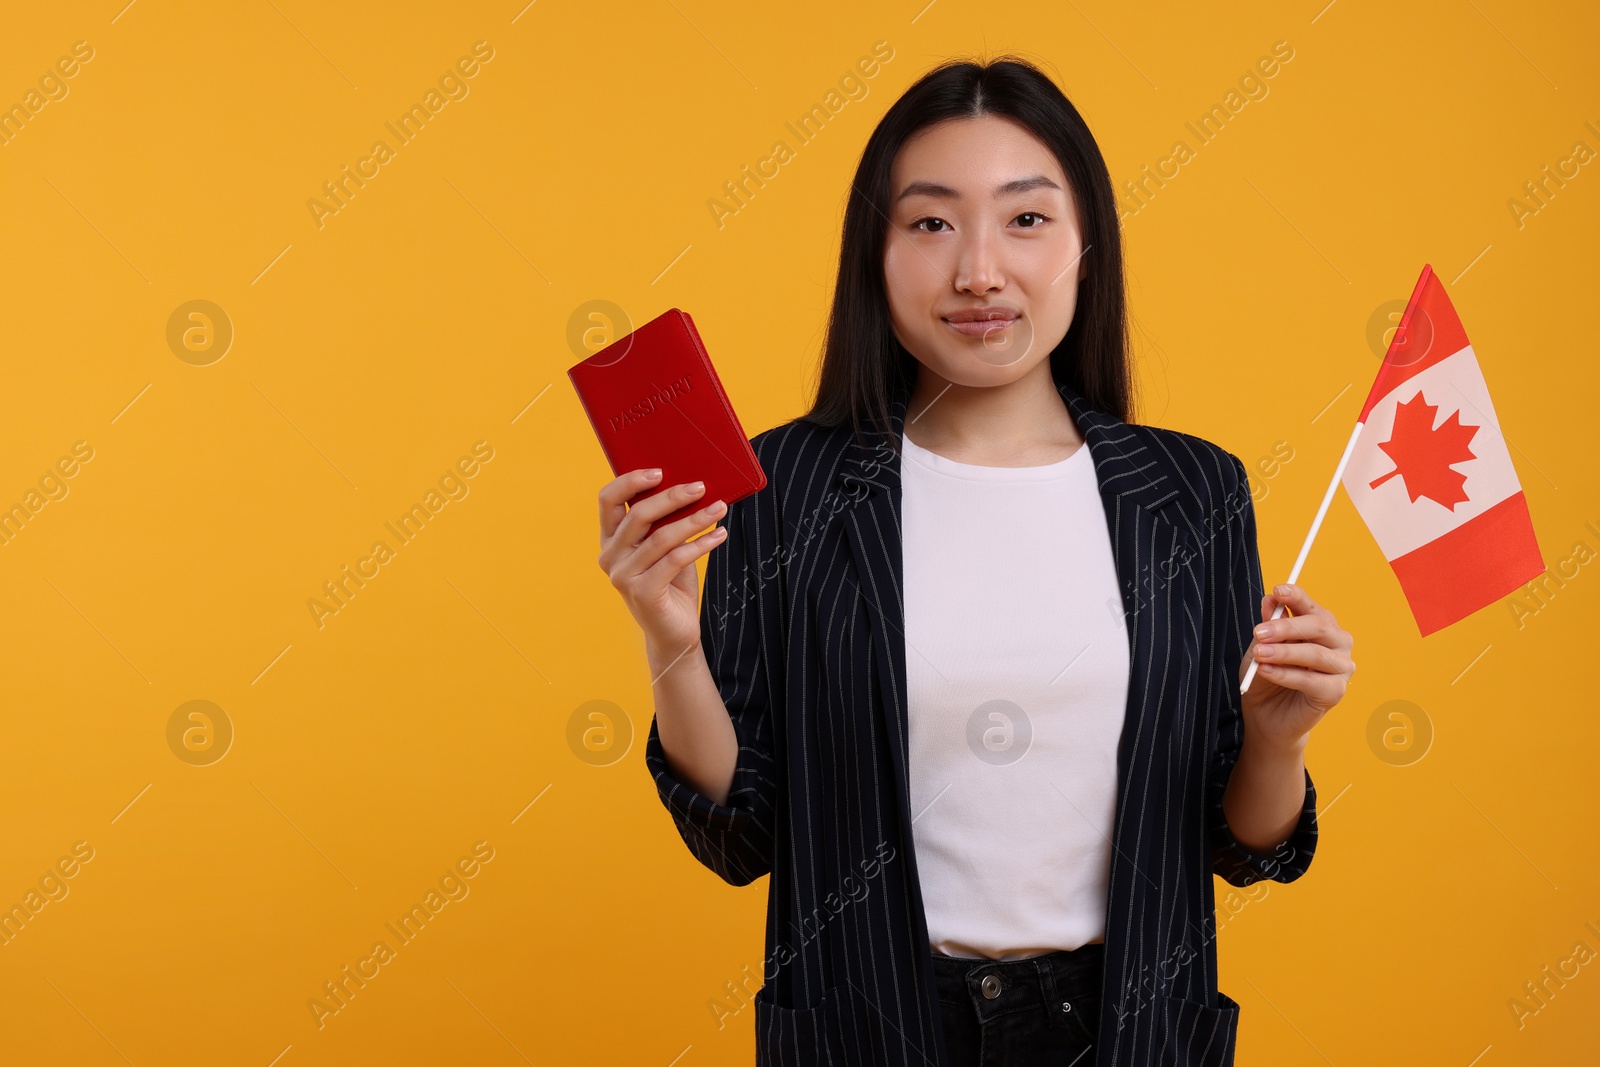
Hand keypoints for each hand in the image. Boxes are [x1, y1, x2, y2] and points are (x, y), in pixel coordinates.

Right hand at [597, 469, 727, 654]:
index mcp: (610, 539)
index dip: (630, 481)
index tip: (660, 471)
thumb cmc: (672, 584)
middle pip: (638, 515)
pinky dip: (700, 544)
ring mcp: (623, 576)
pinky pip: (675, 559)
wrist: (674, 633)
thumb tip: (690, 485)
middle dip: (672, 496)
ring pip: (661, 537)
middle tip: (701, 486)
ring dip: (695, 519)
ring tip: (720, 508)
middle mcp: (610, 556)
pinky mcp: (643, 593)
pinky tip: (719, 535)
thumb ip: (665, 522)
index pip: (608, 500)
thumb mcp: (665, 547)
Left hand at [1239, 583, 1355, 750]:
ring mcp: (1341, 668)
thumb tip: (1270, 600)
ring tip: (1260, 653)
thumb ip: (1268, 626)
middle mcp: (1337, 643)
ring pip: (1315, 654)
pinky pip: (1311, 680)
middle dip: (1286, 626)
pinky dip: (1285, 674)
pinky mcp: (1335, 692)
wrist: (1266, 715)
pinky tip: (1266, 671)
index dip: (1297, 596)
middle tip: (1259, 632)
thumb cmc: (1266, 676)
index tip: (1278, 591)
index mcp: (1320, 626)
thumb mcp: (1261, 646)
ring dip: (1284, 652)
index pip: (1311, 607)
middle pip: (1319, 626)